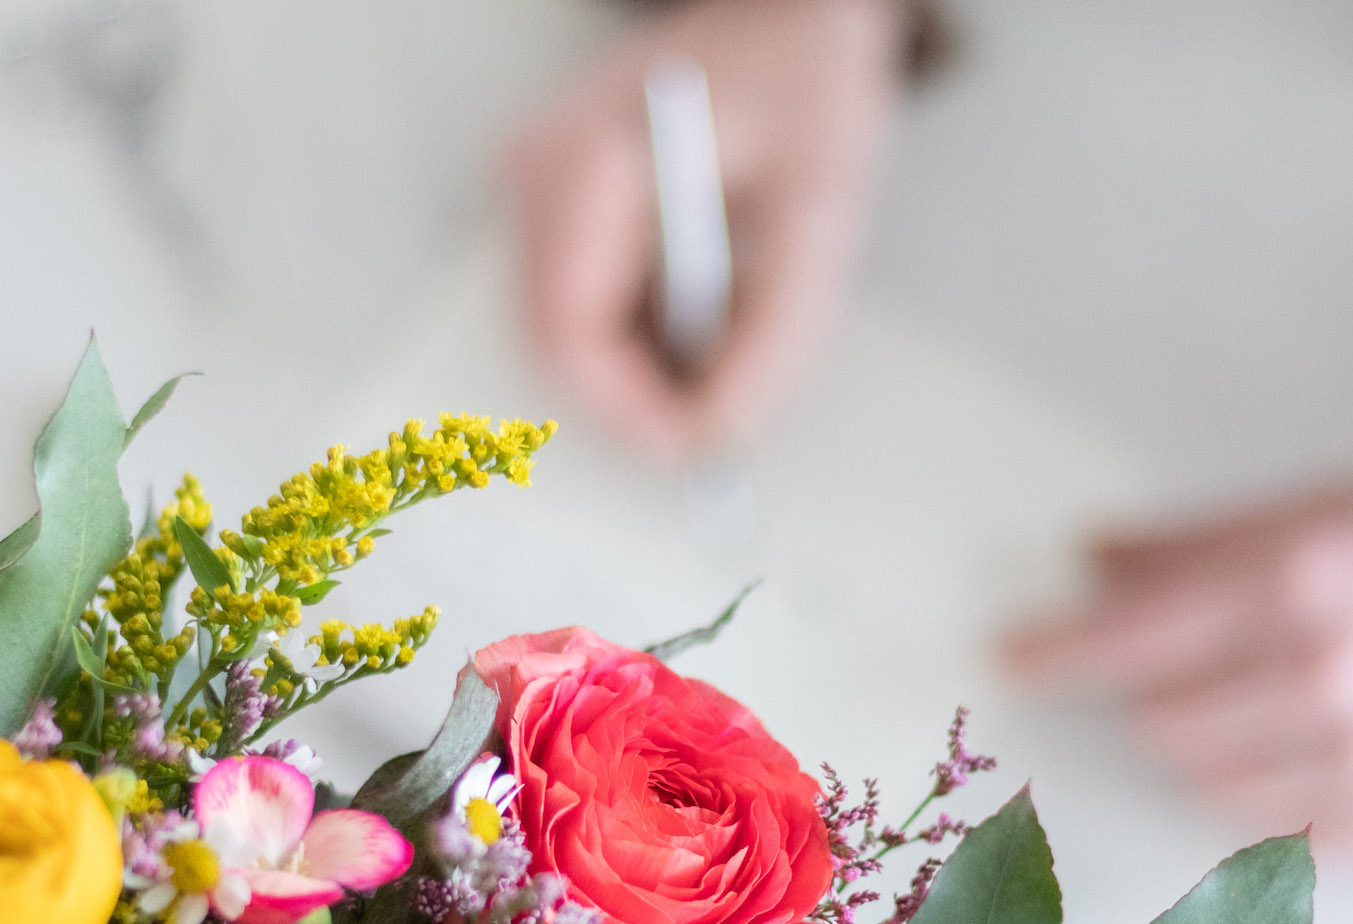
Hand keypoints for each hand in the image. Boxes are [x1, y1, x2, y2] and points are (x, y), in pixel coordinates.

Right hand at [504, 0, 905, 460]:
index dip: (628, 414)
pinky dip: (637, 342)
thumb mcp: (817, 216)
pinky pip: (580, 311)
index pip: (569, 336)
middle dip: (634, 402)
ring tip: (721, 353)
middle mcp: (537, 175)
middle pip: (557, 348)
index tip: (695, 450)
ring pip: (565, 340)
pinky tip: (697, 318)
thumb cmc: (801, 86)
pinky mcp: (553, 210)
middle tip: (715, 423)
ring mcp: (535, 191)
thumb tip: (721, 436)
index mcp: (587, 163)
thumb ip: (775, 337)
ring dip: (640, 374)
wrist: (786, 16)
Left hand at [1003, 486, 1352, 849]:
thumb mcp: (1326, 515)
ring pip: (1203, 780)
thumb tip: (1092, 559)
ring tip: (1243, 701)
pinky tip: (1290, 746)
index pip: (1133, 630)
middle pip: (1157, 718)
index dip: (1059, 649)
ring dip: (1190, 745)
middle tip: (1160, 671)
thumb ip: (1199, 544)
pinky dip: (1252, 789)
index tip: (1009, 656)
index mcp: (1301, 579)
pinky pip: (1271, 824)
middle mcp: (1323, 672)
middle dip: (1141, 696)